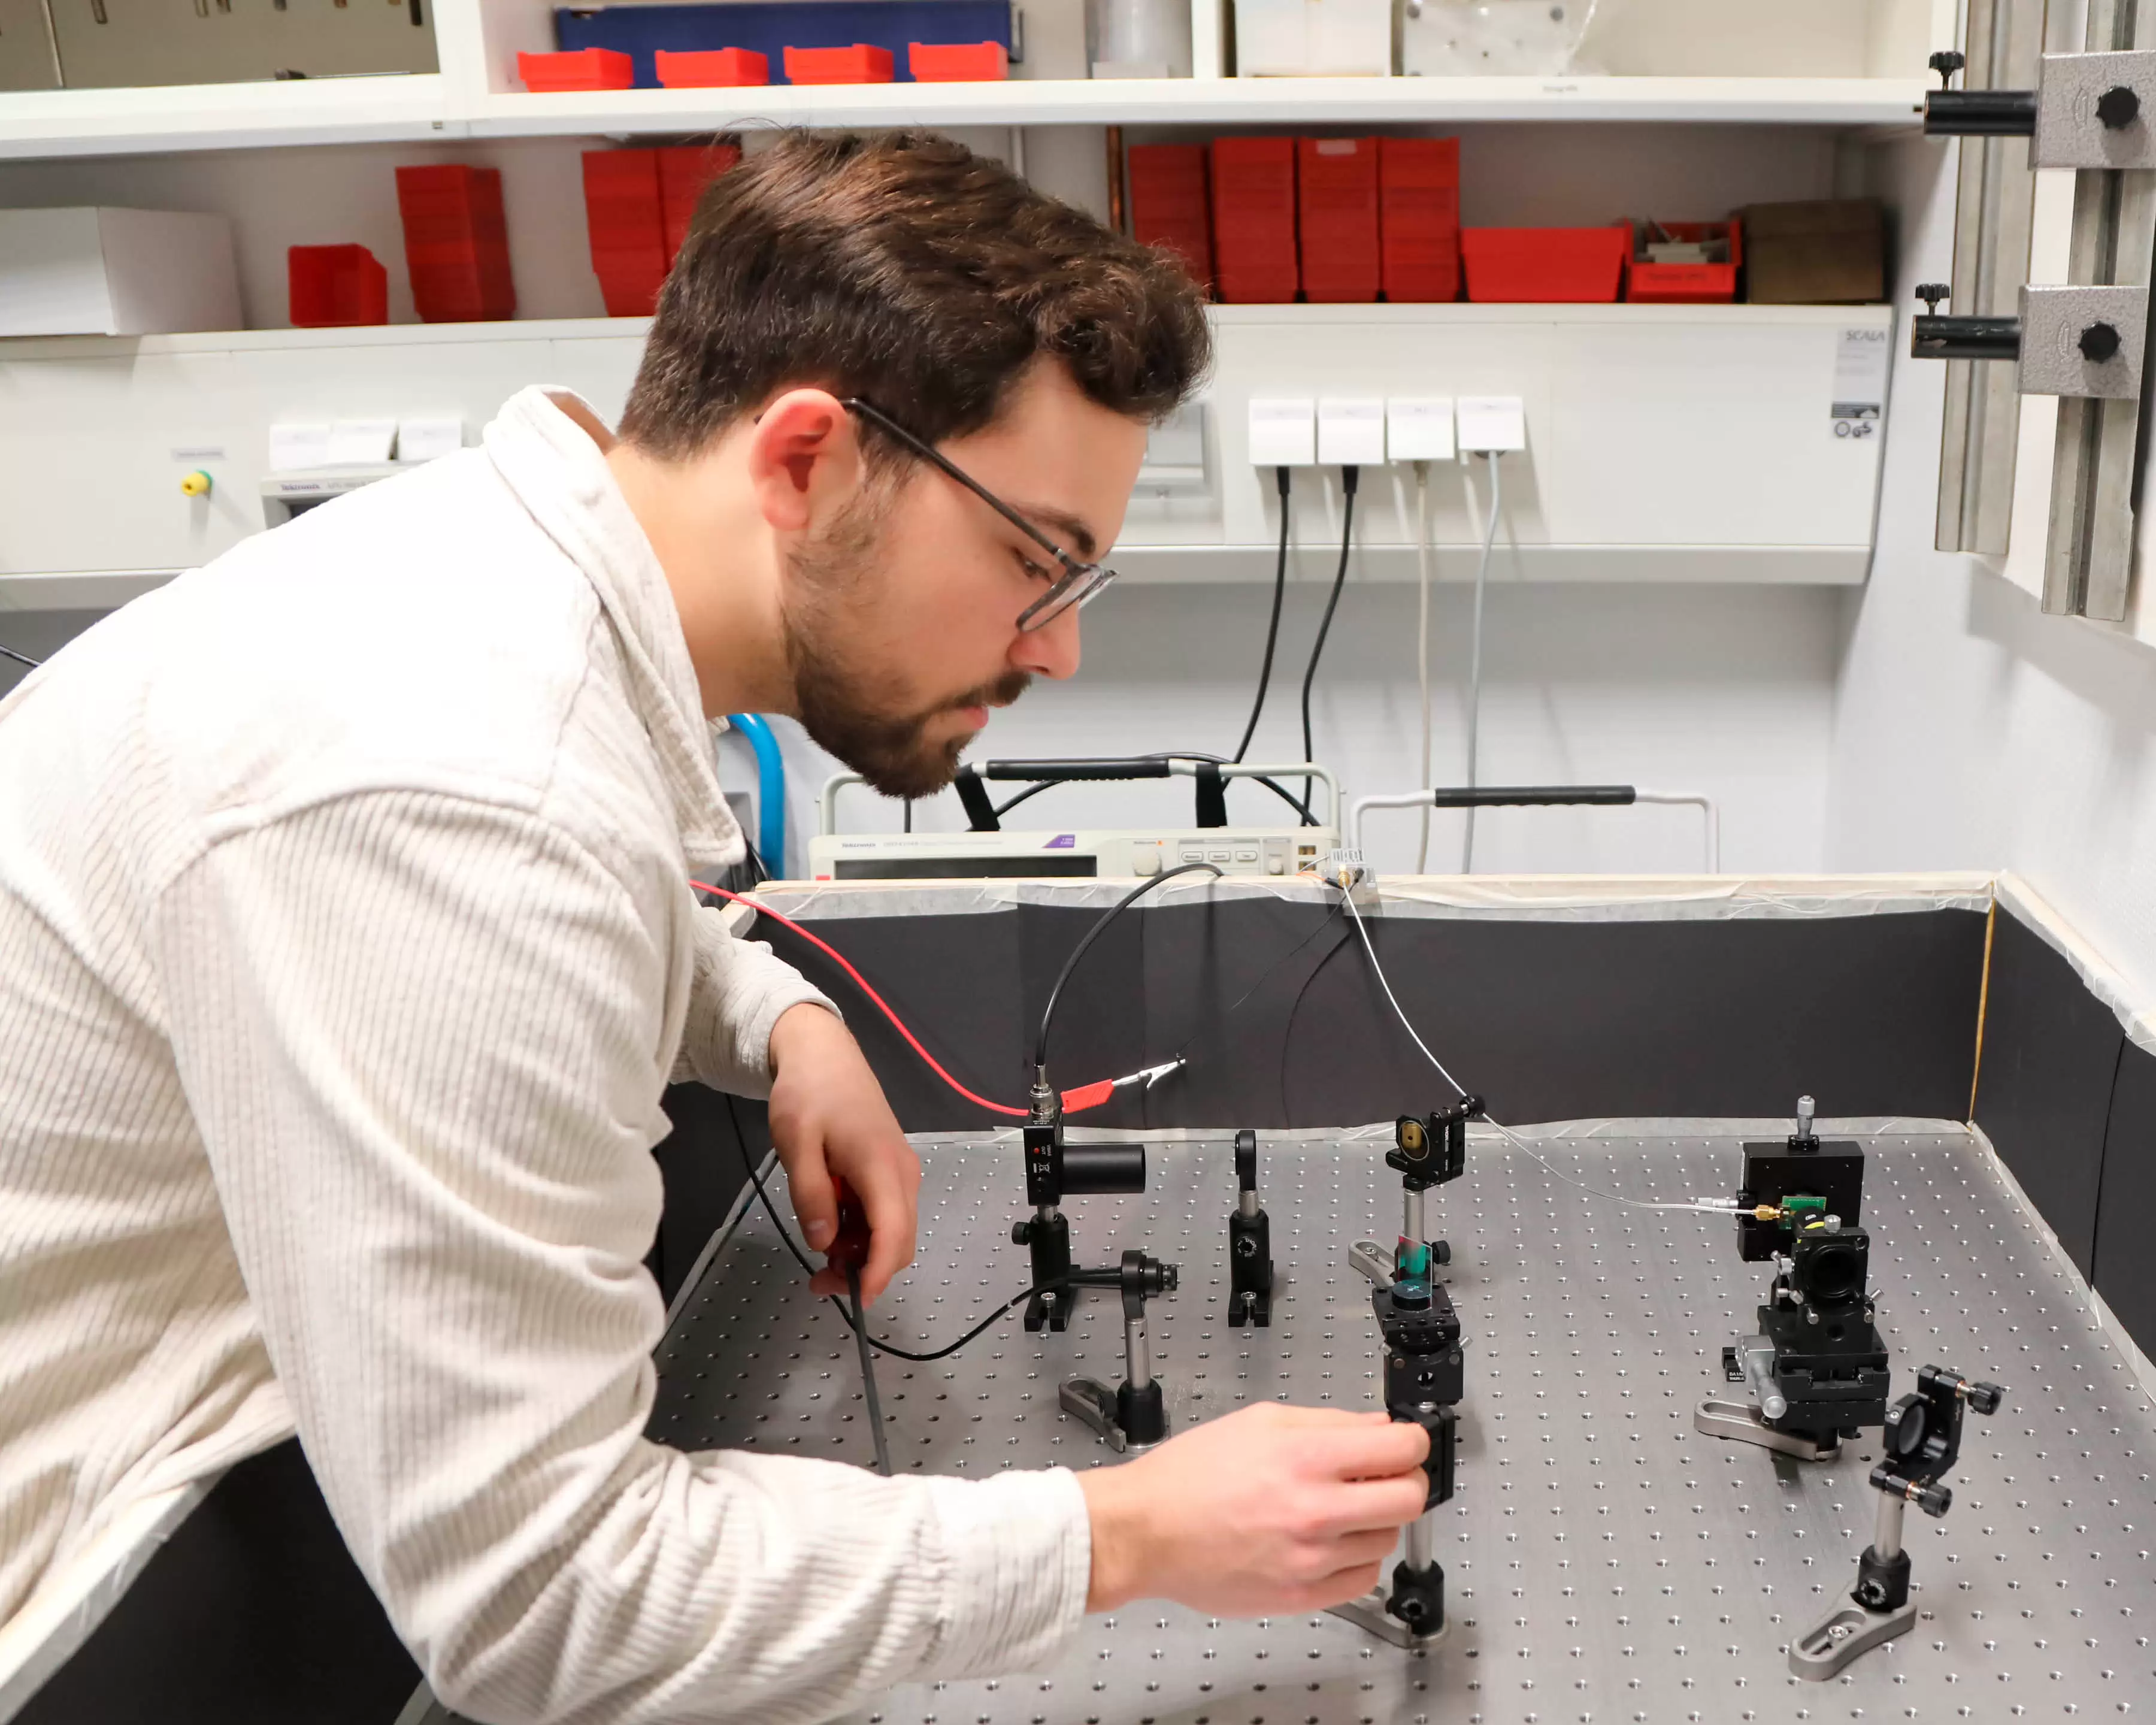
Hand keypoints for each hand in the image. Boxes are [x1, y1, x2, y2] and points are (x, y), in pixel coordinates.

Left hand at [765, 1003, 920, 1303]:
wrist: (824, 1053)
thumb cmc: (808, 1093)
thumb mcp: (796, 1143)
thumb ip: (811, 1194)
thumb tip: (824, 1243)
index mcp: (881, 1167)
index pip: (895, 1235)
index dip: (879, 1275)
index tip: (855, 1301)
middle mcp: (902, 1173)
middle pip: (900, 1241)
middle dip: (866, 1269)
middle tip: (819, 1279)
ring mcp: (900, 1171)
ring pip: (893, 1230)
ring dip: (863, 1250)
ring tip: (820, 1248)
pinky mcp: (891, 1169)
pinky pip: (885, 1213)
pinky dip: (863, 1230)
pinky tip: (831, 1223)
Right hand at [1076, 1403, 1429, 1615]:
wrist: (1145, 1531)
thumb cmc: (1189, 1476)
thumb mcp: (1260, 1422)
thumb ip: (1328, 1422)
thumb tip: (1377, 1426)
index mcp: (1305, 1458)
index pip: (1401, 1448)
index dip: (1412, 1440)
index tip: (1405, 1442)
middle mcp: (1315, 1511)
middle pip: (1410, 1498)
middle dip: (1405, 1481)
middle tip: (1383, 1476)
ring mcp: (1312, 1559)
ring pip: (1388, 1539)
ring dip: (1375, 1521)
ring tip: (1337, 1508)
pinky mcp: (1303, 1597)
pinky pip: (1363, 1578)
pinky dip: (1356, 1558)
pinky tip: (1328, 1541)